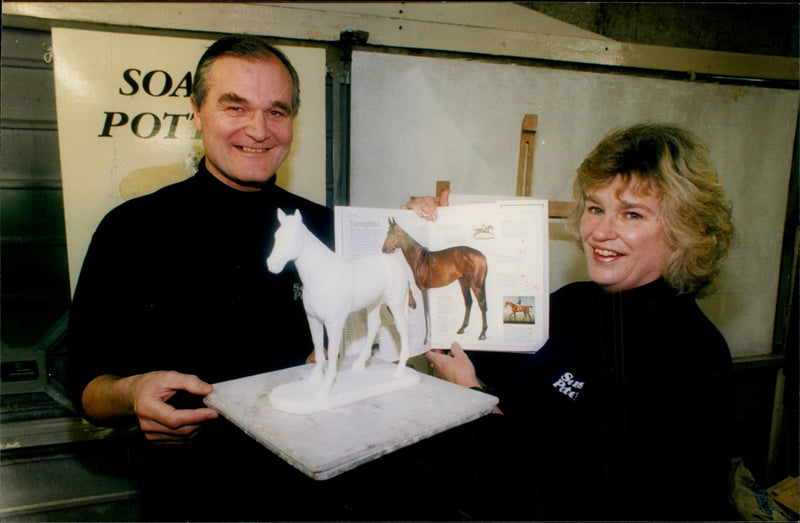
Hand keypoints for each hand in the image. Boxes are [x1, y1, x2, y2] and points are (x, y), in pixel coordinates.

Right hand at [83, 371, 218, 443]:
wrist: (132, 396)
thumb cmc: (148, 385)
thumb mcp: (167, 376)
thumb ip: (188, 381)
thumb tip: (207, 390)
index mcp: (147, 408)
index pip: (175, 419)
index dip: (196, 417)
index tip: (213, 412)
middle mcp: (147, 425)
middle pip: (180, 431)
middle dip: (201, 423)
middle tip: (214, 412)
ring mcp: (150, 435)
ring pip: (182, 438)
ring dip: (198, 429)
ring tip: (206, 416)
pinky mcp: (155, 441)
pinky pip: (179, 442)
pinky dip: (192, 434)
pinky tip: (197, 423)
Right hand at [402, 188, 449, 220]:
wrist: (432, 227)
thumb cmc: (435, 217)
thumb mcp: (442, 209)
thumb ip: (444, 200)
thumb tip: (447, 190)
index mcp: (428, 200)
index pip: (429, 199)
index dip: (432, 207)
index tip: (435, 215)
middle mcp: (420, 201)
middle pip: (421, 201)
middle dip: (426, 210)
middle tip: (430, 218)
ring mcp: (413, 205)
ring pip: (413, 203)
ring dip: (418, 210)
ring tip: (423, 216)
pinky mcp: (407, 210)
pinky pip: (404, 207)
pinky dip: (405, 208)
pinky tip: (408, 211)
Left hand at [424, 342, 480, 387]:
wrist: (467, 388)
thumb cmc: (462, 374)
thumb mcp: (461, 357)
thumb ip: (456, 349)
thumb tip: (454, 346)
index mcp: (439, 361)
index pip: (427, 354)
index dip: (429, 348)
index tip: (432, 345)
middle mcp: (438, 369)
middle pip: (434, 359)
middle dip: (440, 353)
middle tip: (446, 349)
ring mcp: (442, 376)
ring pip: (440, 365)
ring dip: (446, 360)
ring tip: (454, 357)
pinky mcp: (447, 380)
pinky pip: (445, 371)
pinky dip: (449, 367)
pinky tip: (457, 366)